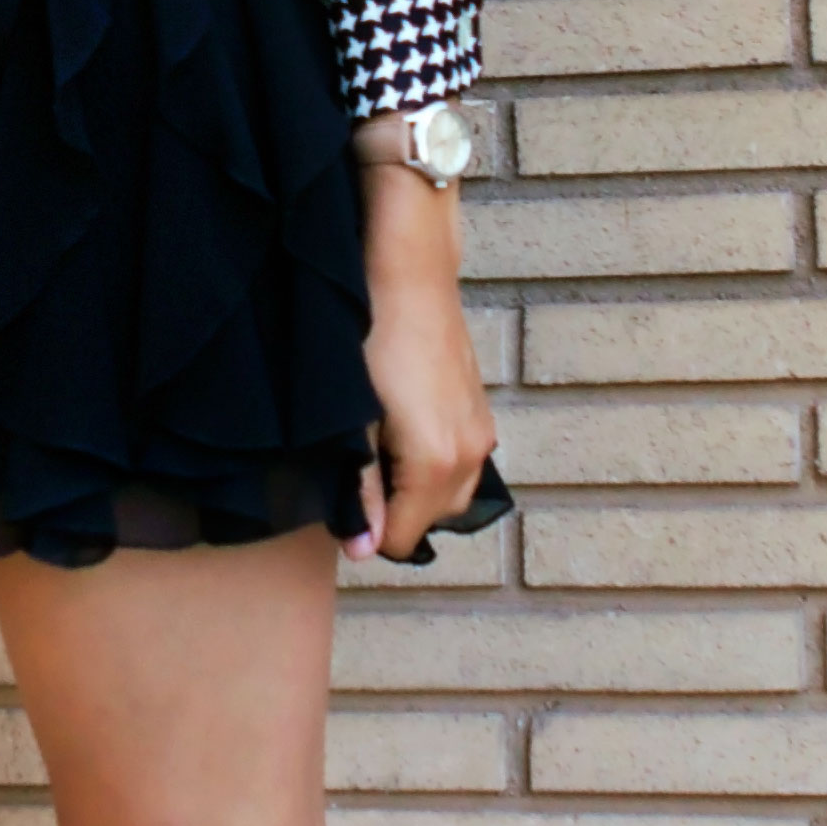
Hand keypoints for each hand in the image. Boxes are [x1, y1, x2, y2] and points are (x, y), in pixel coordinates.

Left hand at [347, 162, 496, 563]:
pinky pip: (461, 464)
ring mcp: (482, 433)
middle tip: (358, 463)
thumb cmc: (372, 342)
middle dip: (394, 509)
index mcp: (437, 466)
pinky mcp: (482, 412)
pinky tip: (402, 424)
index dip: (368, 528)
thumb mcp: (354, 422)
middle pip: (430, 521)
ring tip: (379, 442)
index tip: (344, 492)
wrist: (411, 276)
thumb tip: (364, 550)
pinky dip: (433, 463)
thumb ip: (361, 491)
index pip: (402, 540)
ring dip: (415, 486)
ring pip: (449, 493)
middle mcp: (472, 457)